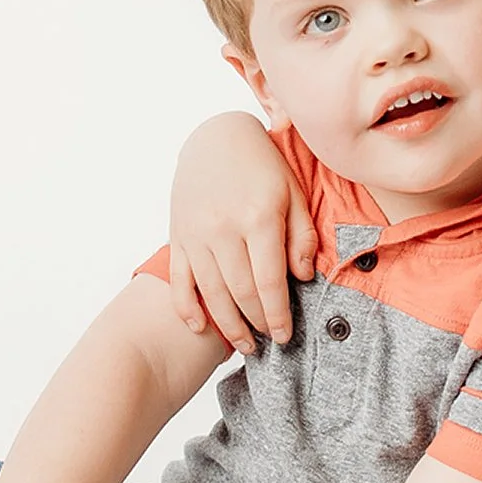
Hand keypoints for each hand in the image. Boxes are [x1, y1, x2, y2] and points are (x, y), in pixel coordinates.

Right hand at [169, 113, 315, 353]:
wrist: (214, 138)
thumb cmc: (261, 165)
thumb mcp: (293, 192)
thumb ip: (301, 236)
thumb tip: (303, 277)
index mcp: (258, 218)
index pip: (270, 281)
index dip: (278, 314)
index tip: (285, 335)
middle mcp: (224, 229)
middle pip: (241, 293)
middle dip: (257, 323)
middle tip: (269, 342)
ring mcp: (196, 235)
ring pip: (212, 293)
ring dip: (228, 325)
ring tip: (244, 345)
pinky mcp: (178, 237)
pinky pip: (179, 281)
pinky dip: (188, 309)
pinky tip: (201, 328)